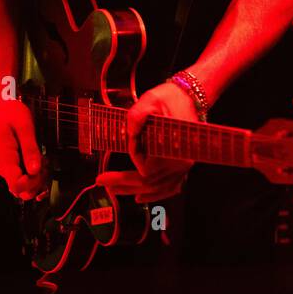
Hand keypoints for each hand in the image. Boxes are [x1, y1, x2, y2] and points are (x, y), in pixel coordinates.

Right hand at [0, 95, 48, 200]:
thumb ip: (30, 149)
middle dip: (38, 182)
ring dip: (37, 177)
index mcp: (5, 160)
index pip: (17, 187)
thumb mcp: (23, 126)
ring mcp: (7, 166)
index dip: (33, 183)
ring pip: (24, 185)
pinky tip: (39, 159)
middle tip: (45, 162)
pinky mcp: (11, 163)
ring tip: (43, 158)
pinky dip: (34, 172)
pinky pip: (23, 176)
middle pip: (21, 191)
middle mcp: (4, 167)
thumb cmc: (8, 111)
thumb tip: (35, 171)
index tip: (41, 167)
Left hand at [96, 80, 196, 202]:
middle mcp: (181, 163)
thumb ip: (136, 116)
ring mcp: (184, 166)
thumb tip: (128, 134)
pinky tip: (139, 197)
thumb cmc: (171, 98)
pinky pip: (170, 187)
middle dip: (124, 184)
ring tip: (114, 189)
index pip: (146, 169)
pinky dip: (155, 195)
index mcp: (174, 148)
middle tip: (102, 181)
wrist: (190, 96)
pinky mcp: (183, 166)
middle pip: (150, 183)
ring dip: (135, 190)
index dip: (129, 167)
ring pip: (158, 188)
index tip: (114, 161)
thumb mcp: (150, 100)